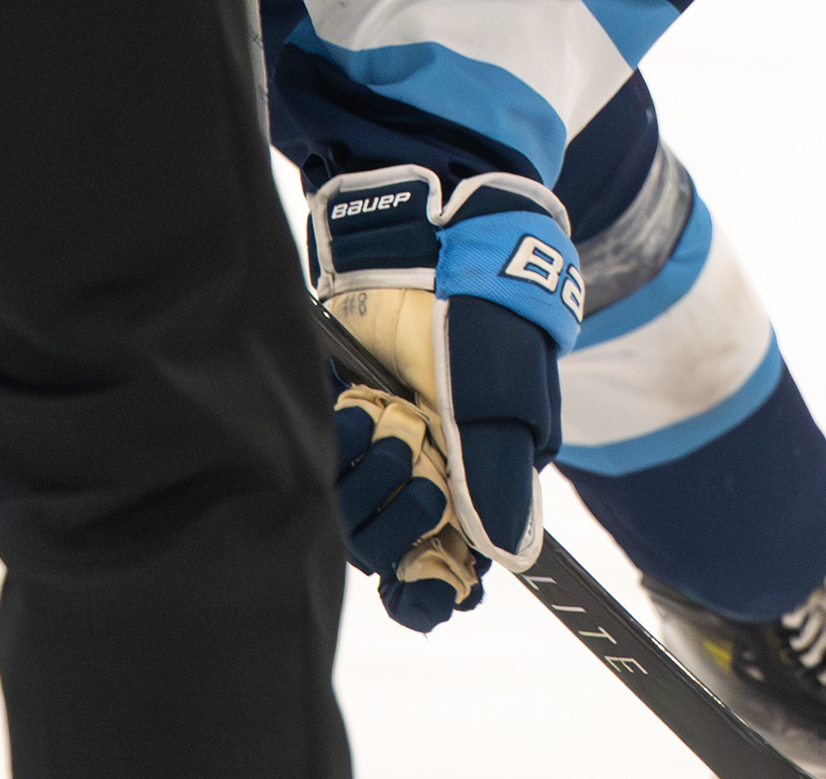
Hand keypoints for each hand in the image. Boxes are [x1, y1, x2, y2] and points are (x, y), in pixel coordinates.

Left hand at [307, 165, 585, 632]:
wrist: (423, 237)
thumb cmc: (480, 317)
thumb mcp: (502, 399)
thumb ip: (499, 484)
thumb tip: (508, 560)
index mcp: (477, 478)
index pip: (449, 568)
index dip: (433, 588)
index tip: (421, 584)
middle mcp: (424, 470)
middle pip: (391, 551)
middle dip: (397, 518)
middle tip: (415, 456)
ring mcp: (377, 444)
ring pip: (350, 518)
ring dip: (365, 480)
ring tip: (383, 418)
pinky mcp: (333, 416)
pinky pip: (317, 469)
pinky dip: (335, 447)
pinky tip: (354, 405)